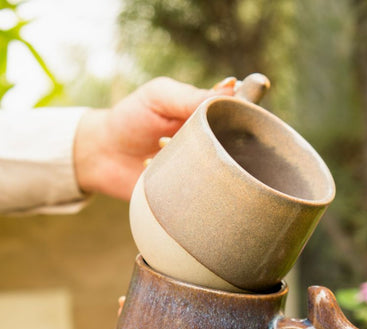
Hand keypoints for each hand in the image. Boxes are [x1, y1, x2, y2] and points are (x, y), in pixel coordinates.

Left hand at [73, 76, 236, 199]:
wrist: (101, 157)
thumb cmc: (129, 119)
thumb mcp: (158, 97)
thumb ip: (190, 96)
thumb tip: (231, 89)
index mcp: (205, 115)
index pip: (239, 112)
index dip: (249, 110)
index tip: (256, 101)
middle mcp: (209, 142)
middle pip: (238, 144)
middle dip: (228, 142)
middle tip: (202, 138)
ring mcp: (201, 168)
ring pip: (223, 169)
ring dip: (201, 160)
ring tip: (165, 148)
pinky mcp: (191, 192)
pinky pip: (204, 192)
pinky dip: (192, 183)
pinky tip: (169, 172)